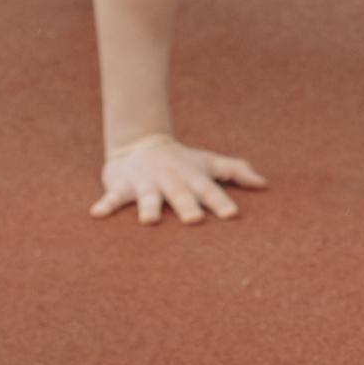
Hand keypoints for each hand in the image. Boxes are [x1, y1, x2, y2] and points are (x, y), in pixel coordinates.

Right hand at [91, 133, 266, 225]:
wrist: (142, 143)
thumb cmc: (184, 161)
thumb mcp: (209, 163)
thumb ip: (236, 172)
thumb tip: (266, 184)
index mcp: (193, 177)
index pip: (210, 190)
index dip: (221, 202)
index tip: (232, 215)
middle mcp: (171, 180)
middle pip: (181, 195)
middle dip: (187, 206)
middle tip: (194, 221)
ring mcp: (146, 182)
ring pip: (147, 196)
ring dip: (149, 207)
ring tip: (149, 221)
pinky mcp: (122, 186)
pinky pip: (113, 197)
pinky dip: (106, 204)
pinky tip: (97, 214)